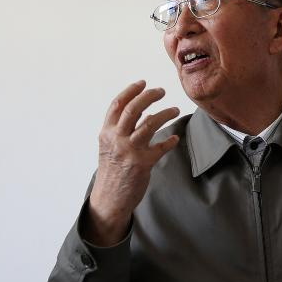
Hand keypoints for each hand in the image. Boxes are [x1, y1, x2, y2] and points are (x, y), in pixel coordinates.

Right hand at [84, 81, 180, 245]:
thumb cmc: (112, 171)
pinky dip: (169, 141)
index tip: (143, 82)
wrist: (109, 199)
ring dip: (164, 114)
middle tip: (161, 91)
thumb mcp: (111, 147)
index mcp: (106, 133)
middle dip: (148, 96)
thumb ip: (126, 130)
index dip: (130, 91)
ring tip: (175, 110)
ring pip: (148, 124)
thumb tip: (146, 113)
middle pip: (133, 109)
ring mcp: (129, 151)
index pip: (117, 105)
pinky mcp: (142, 164)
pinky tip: (174, 138)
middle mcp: (116, 139)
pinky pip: (160, 148)